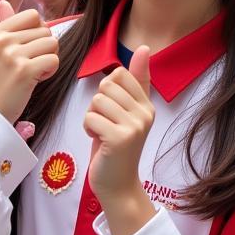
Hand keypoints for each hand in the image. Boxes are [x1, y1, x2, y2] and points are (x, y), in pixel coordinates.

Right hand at [0, 1, 59, 124]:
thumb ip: (4, 25)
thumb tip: (4, 3)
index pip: (33, 15)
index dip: (38, 31)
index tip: (28, 47)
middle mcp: (3, 40)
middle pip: (46, 30)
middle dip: (44, 48)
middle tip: (29, 64)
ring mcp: (13, 55)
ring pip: (53, 43)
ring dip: (48, 59)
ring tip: (32, 72)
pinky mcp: (24, 71)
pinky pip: (54, 60)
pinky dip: (50, 71)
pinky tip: (36, 80)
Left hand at [84, 47, 155, 231]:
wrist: (118, 185)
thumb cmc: (116, 147)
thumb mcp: (127, 112)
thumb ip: (136, 81)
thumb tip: (145, 48)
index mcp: (147, 104)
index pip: (120, 74)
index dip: (107, 90)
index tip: (112, 111)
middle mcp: (145, 113)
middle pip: (106, 85)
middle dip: (97, 104)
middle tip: (105, 124)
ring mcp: (134, 126)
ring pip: (97, 100)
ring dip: (91, 117)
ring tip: (101, 132)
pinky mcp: (120, 138)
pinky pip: (91, 117)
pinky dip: (88, 128)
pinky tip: (97, 140)